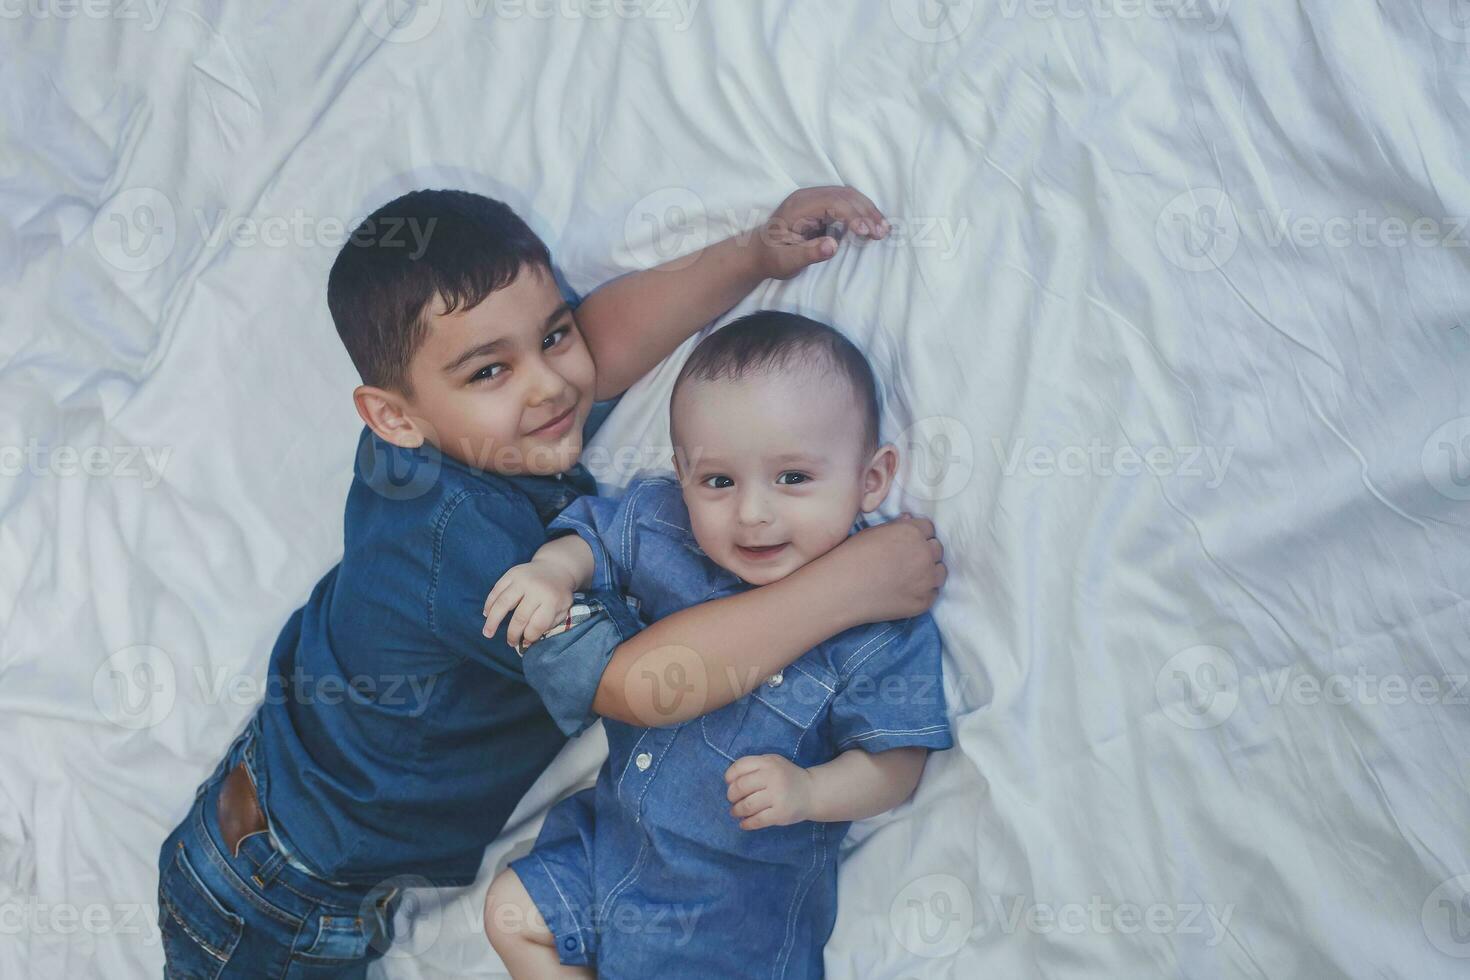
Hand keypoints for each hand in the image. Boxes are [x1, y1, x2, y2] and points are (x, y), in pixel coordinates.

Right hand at [482, 560, 577, 650]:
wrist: (556, 567)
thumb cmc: (558, 593)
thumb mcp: (562, 609)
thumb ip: (549, 624)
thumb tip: (527, 641)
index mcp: (551, 600)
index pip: (537, 624)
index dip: (530, 637)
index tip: (526, 643)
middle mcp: (536, 589)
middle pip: (520, 617)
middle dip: (513, 634)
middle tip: (510, 643)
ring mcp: (522, 580)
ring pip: (503, 603)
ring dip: (493, 621)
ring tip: (487, 633)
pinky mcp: (512, 573)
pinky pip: (496, 590)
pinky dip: (489, 603)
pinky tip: (487, 614)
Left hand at [725, 754, 813, 829]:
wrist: (812, 792)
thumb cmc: (786, 777)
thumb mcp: (772, 763)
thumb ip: (754, 768)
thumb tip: (730, 783)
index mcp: (768, 762)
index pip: (740, 767)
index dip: (730, 777)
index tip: (729, 784)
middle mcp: (772, 777)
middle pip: (741, 787)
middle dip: (731, 795)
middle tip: (732, 800)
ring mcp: (777, 796)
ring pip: (747, 805)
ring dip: (737, 810)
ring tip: (736, 812)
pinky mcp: (781, 814)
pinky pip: (758, 820)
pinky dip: (747, 823)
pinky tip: (744, 824)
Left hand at [754, 185, 889, 280]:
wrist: (759, 252)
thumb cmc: (771, 258)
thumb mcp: (785, 262)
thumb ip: (808, 254)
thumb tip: (833, 246)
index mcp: (798, 207)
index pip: (832, 203)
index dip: (852, 216)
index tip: (867, 233)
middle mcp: (808, 197)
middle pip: (844, 195)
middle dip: (866, 213)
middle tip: (882, 233)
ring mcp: (815, 198)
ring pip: (849, 196)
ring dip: (868, 211)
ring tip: (883, 230)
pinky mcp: (822, 204)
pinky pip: (846, 202)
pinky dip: (862, 212)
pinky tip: (873, 225)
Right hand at [818, 514, 944, 622]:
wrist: (841, 589)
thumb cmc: (851, 557)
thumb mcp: (872, 533)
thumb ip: (897, 526)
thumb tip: (910, 521)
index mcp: (912, 533)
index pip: (929, 529)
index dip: (918, 535)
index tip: (908, 543)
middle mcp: (925, 554)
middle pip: (937, 549)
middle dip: (925, 552)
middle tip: (907, 560)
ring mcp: (926, 580)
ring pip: (940, 572)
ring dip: (929, 571)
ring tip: (910, 576)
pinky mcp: (924, 602)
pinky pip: (933, 593)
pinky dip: (924, 591)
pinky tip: (906, 591)